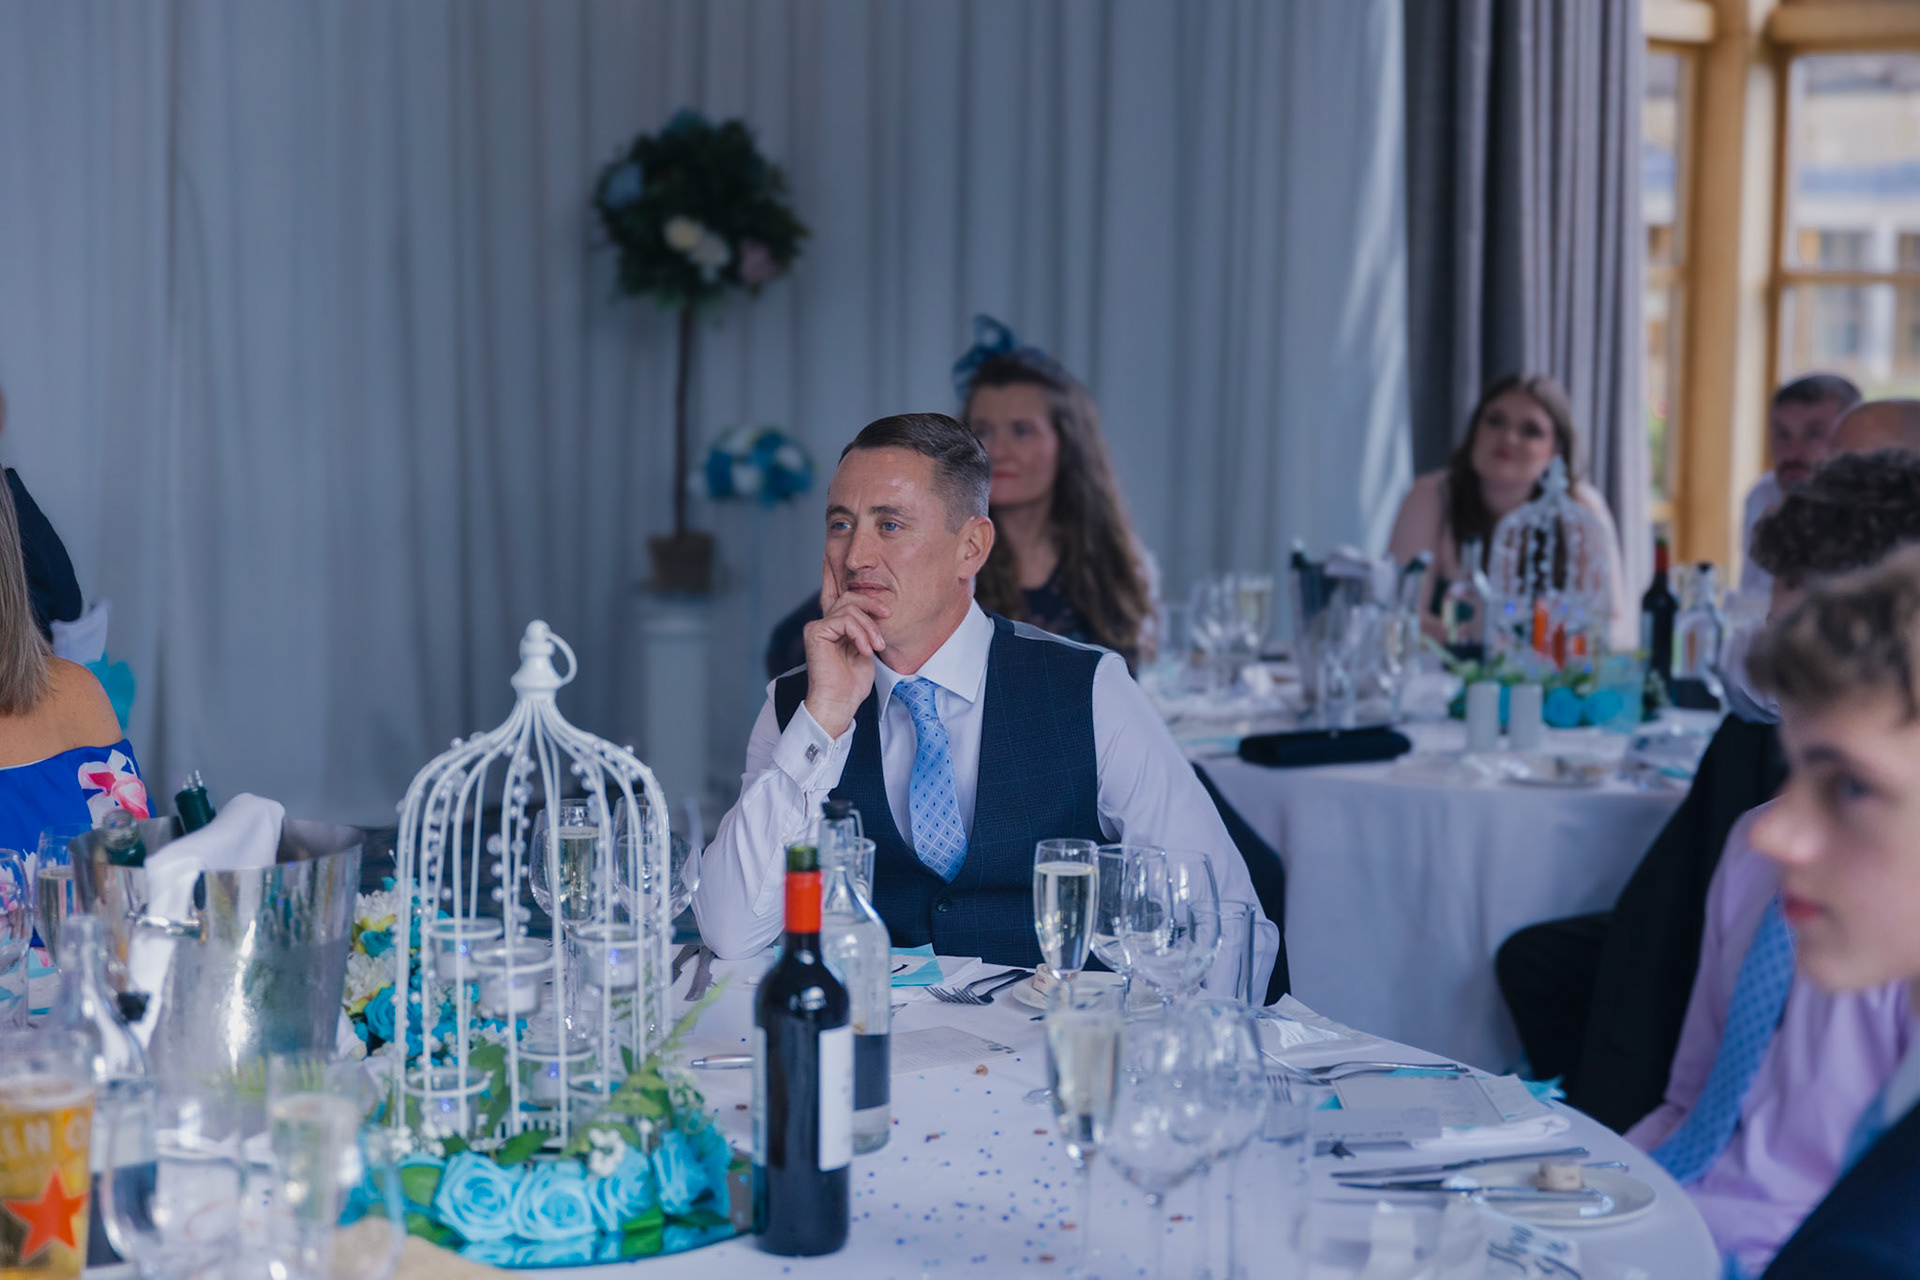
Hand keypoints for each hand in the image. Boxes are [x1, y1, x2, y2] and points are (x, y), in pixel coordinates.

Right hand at [803, 557, 887, 736]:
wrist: (839, 703)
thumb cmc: (852, 683)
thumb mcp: (866, 649)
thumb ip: (864, 628)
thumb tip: (877, 611)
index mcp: (833, 625)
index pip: (833, 592)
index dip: (831, 572)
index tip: (828, 553)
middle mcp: (822, 622)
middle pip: (849, 596)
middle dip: (871, 602)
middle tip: (888, 611)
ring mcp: (817, 627)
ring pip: (849, 607)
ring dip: (869, 625)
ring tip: (876, 645)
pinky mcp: (816, 633)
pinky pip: (844, 620)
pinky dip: (859, 633)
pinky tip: (865, 649)